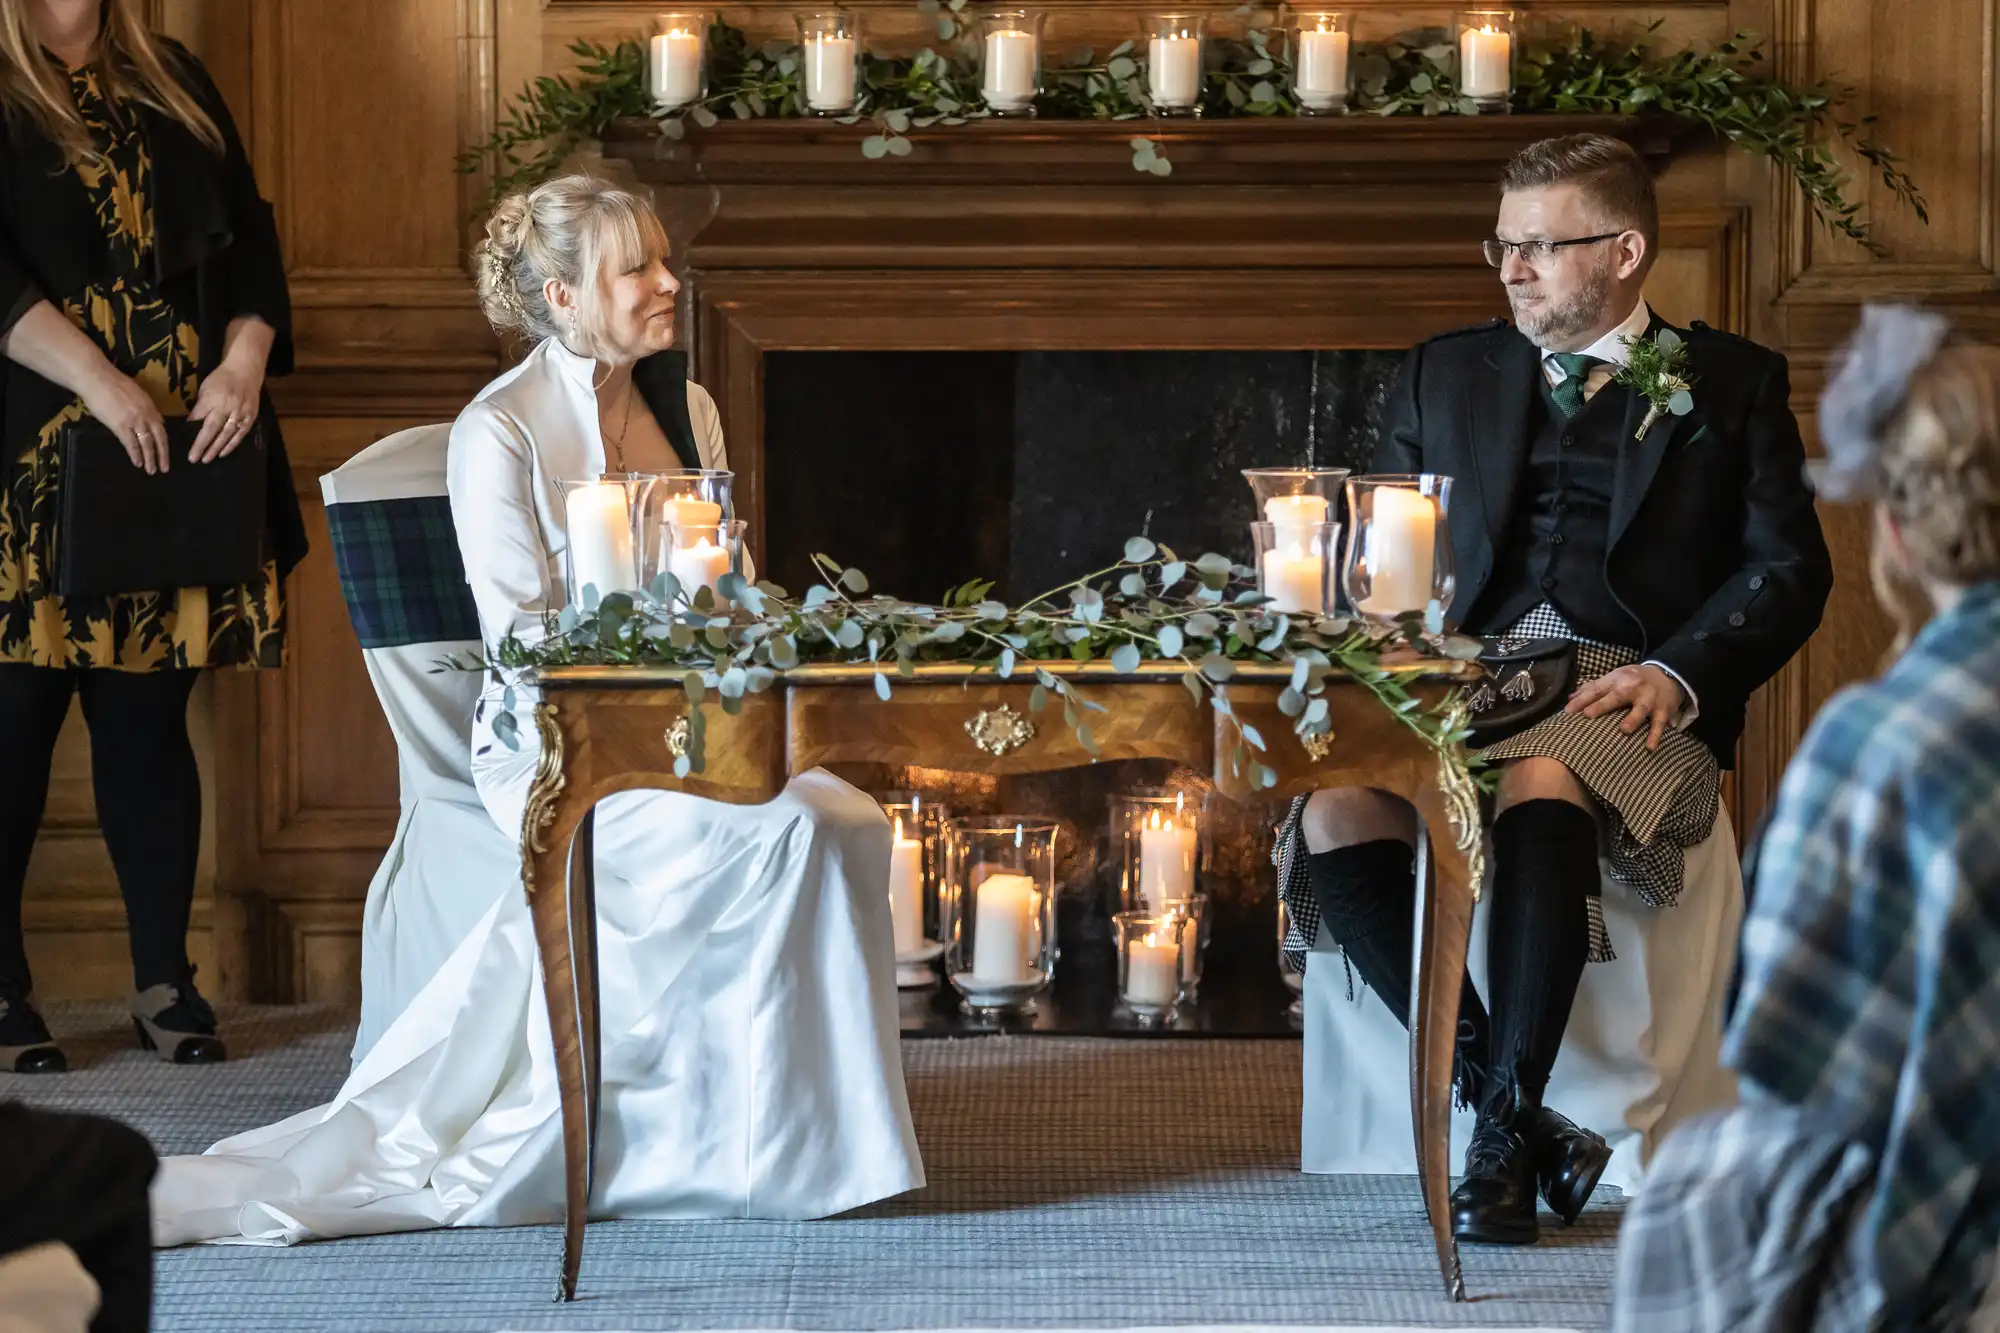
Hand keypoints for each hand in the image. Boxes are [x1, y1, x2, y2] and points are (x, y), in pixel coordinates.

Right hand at [78, 369, 168, 473]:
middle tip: (165, 468)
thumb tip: (144, 417)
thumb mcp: (134, 393)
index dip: (163, 440)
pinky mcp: (120, 425)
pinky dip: (136, 455)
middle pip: (159, 438)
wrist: (96, 378)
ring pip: (147, 443)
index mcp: (150, 406)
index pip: (161, 426)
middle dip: (163, 454)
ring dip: (150, 459)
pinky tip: (138, 463)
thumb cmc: (112, 382)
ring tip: (152, 470)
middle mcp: (146, 414)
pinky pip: (131, 444)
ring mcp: (134, 421)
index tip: (165, 450)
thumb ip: (142, 406)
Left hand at [187, 356, 263, 462]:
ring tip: (206, 459)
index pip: (199, 416)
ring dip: (215, 448)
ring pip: (226, 434)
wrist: (245, 370)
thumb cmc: (222, 378)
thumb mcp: (206, 388)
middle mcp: (226, 407)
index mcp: (213, 398)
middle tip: (193, 458)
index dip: (191, 428)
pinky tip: (223, 453)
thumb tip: (193, 421)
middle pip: (212, 429)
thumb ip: (201, 405)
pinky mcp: (250, 417)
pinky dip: (231, 445)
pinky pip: (240, 434)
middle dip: (202, 445)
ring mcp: (240, 413)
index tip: (183, 439)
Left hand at [1565, 663, 1685, 751]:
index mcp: (1617, 680)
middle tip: (1588, 715)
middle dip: (1602, 705)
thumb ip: (1593, 688)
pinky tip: (1649, 747)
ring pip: (1641, 709)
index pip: (1597, 689)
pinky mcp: (1663, 710)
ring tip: (1624, 731)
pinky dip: (1655, 735)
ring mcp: (1649, 699)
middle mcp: (1633, 687)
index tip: (1568, 711)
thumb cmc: (1633, 679)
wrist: (1667, 674)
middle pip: (1617, 696)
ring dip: (1633, 719)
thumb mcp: (1614, 678)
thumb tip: (1570, 698)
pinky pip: (1659, 723)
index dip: (1582, 700)